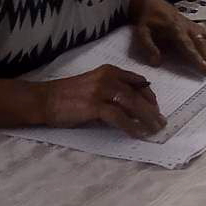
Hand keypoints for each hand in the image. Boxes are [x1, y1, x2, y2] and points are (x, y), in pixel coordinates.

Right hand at [39, 64, 165, 137]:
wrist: (44, 99)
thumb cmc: (68, 96)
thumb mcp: (94, 86)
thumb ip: (112, 91)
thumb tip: (133, 108)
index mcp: (110, 71)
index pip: (138, 82)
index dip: (150, 96)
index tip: (156, 108)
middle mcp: (108, 77)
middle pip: (138, 94)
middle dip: (152, 109)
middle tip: (161, 122)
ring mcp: (101, 90)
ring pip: (132, 104)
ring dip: (146, 118)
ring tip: (154, 130)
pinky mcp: (94, 105)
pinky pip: (119, 117)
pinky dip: (131, 126)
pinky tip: (137, 134)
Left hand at [131, 0, 205, 77]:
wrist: (152, 3)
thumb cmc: (147, 20)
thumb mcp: (141, 31)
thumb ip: (148, 46)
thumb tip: (156, 62)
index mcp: (175, 29)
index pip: (187, 45)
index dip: (196, 56)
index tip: (204, 67)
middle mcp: (189, 28)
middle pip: (203, 44)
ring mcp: (196, 28)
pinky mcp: (200, 28)